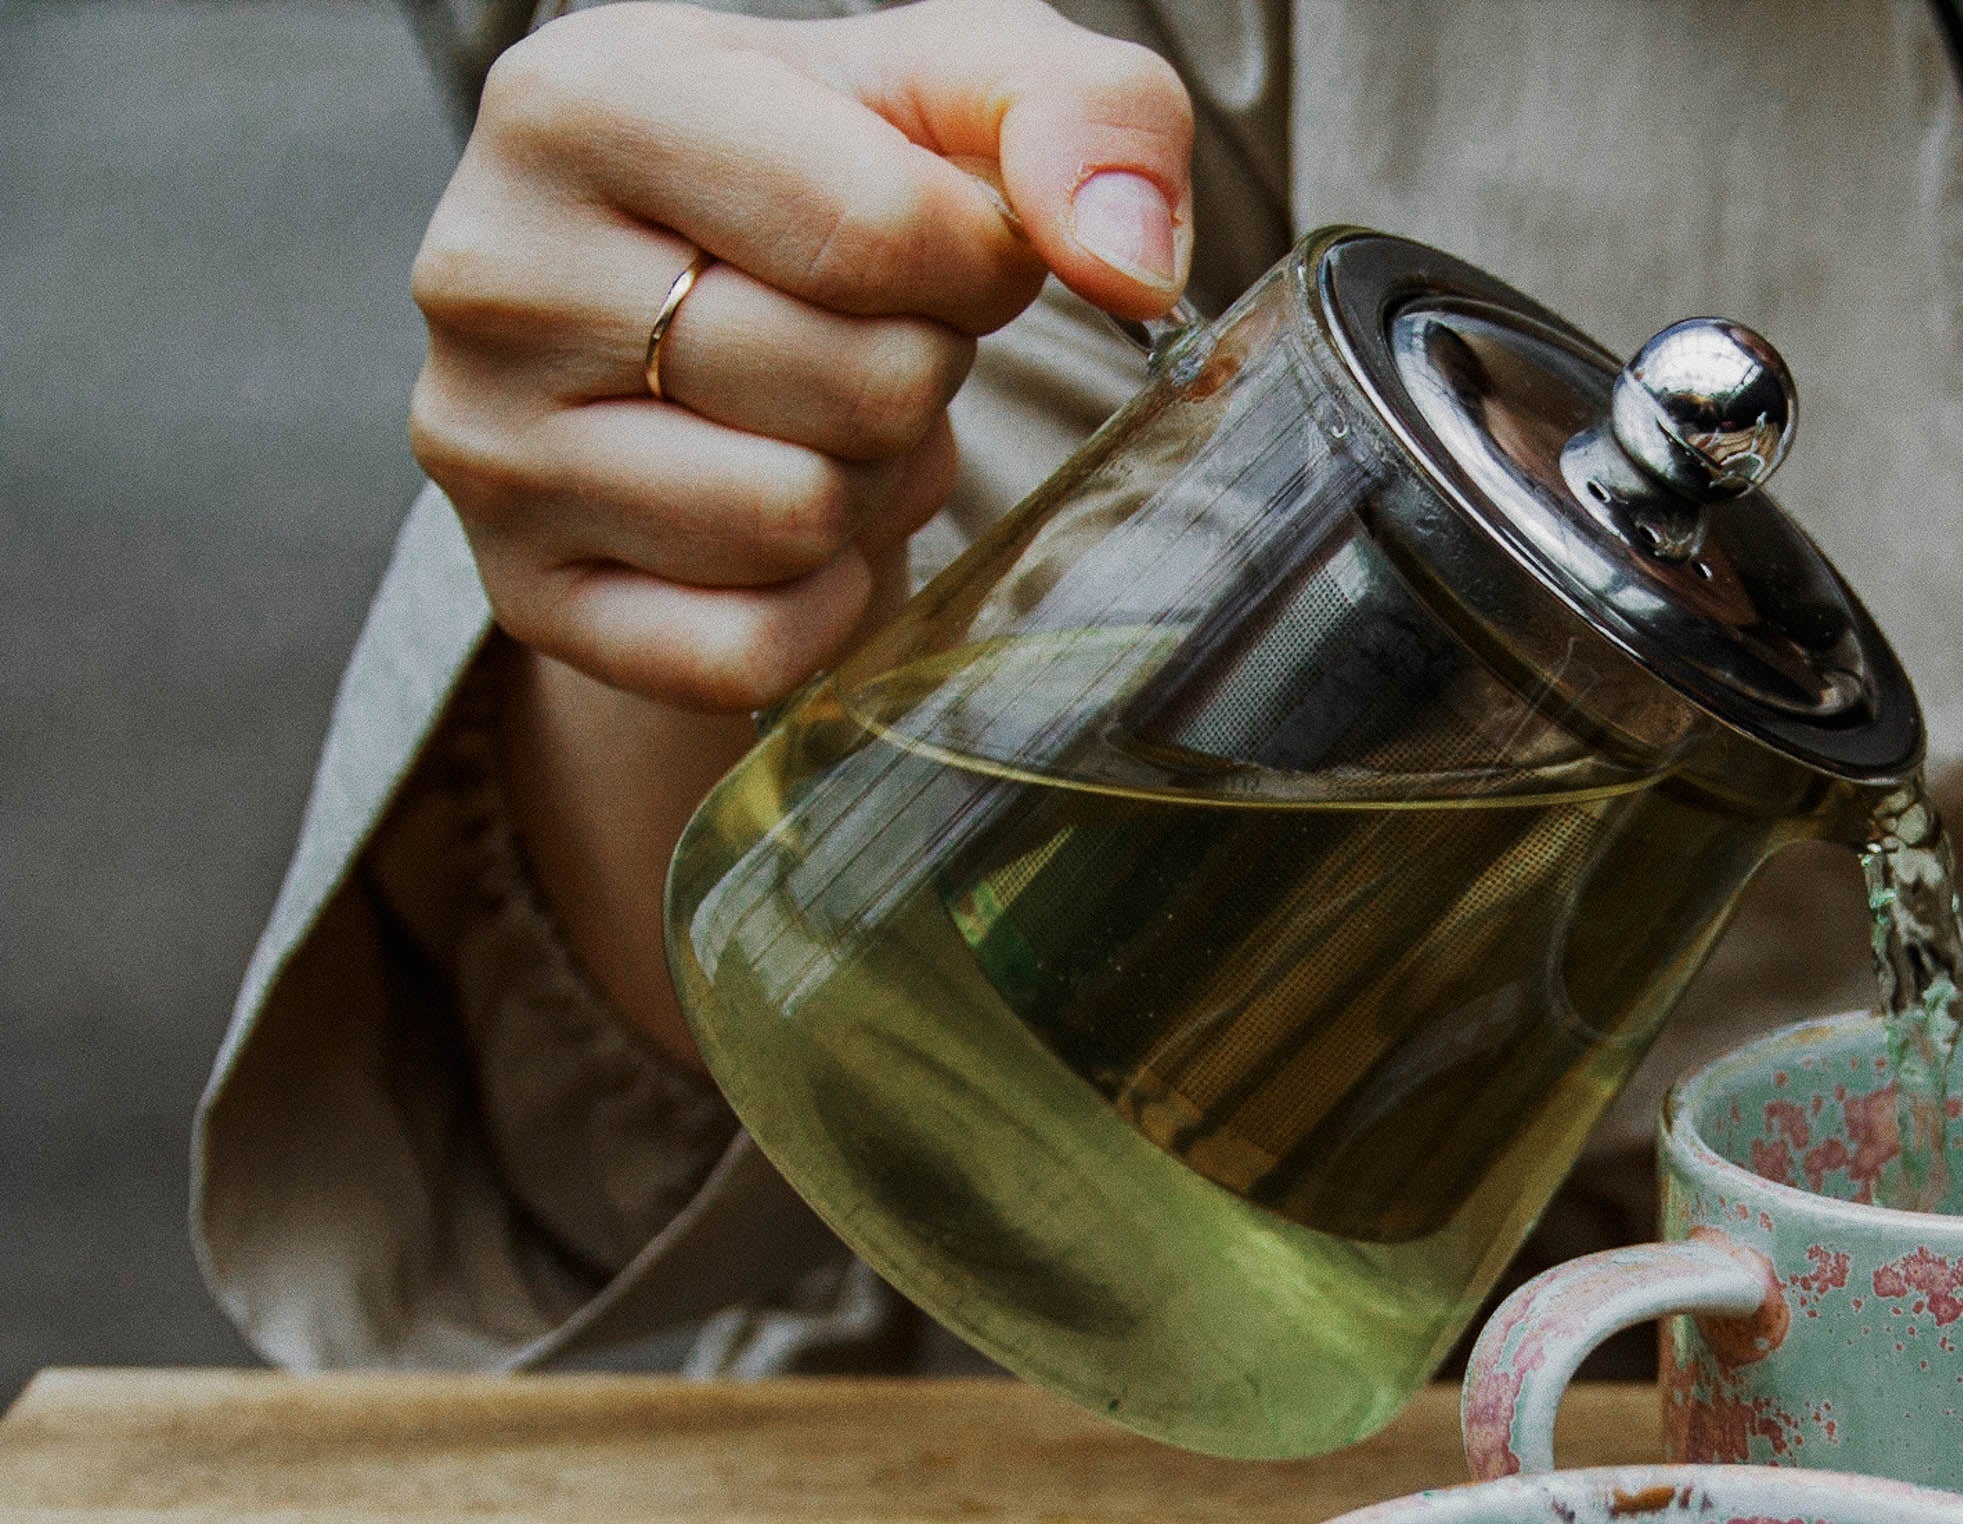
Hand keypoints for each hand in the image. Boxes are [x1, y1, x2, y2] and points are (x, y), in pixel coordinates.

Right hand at [403, 0, 1191, 1070]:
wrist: (695, 309)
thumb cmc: (835, 178)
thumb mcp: (965, 91)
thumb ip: (1090, 113)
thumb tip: (1130, 263)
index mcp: (580, 97)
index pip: (880, 232)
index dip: (978, 265)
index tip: (948, 247)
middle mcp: (491, 269)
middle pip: (858, 387)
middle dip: (920, 372)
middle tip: (868, 336)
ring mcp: (486, 446)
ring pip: (799, 521)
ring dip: (868, 484)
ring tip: (818, 415)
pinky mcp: (530, 596)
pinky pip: (750, 647)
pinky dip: (818, 601)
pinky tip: (786, 520)